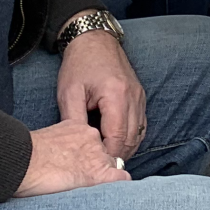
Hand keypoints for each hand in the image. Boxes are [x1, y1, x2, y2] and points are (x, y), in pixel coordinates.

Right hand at [16, 118, 130, 196]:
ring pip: (113, 166)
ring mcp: (97, 155)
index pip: (95, 142)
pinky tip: (113, 191)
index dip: (91, 157)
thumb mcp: (48, 139)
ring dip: (104, 177)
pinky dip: (118, 185)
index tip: (81, 166)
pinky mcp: (97, 173)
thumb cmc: (25, 155)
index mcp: (80, 127)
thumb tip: (61, 156)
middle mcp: (93, 137)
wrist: (22, 161)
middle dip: (98, 166)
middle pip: (106, 154)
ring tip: (86, 187)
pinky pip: (119, 178)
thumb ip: (62, 143)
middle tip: (81, 179)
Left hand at [57, 29, 146, 161]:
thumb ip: (74, 122)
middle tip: (100, 170)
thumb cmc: (79, 65)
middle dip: (117, 156)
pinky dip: (131, 136)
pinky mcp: (140, 95)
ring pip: (139, 133)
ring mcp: (140, 96)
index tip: (95, 169)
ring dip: (125, 148)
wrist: (94, 40)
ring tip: (107, 160)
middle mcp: (133, 97)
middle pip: (131, 138)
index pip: (117, 137)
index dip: (107, 156)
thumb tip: (79, 148)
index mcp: (116, 95)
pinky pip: (141, 123)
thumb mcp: (69, 93)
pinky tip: (117, 143)